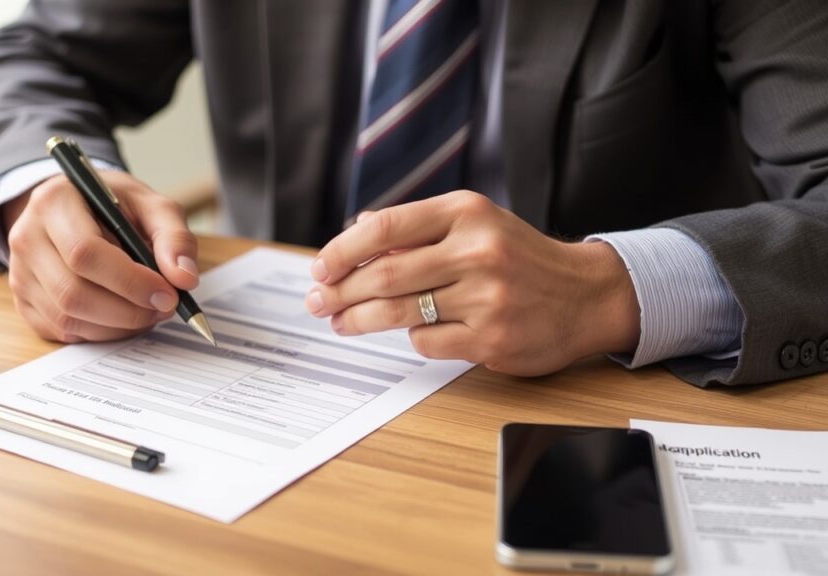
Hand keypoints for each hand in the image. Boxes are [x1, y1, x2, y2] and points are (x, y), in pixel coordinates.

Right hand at [3, 171, 198, 342]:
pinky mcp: (24, 302)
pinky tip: (123, 316)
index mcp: (54, 202)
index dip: (130, 281)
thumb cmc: (116, 206)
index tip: (168, 294)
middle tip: (165, 307)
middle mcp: (26, 238)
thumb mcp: (151, 205)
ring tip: (149, 311)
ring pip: (67, 318)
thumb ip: (174, 237)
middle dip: (128, 310)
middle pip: (72, 292)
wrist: (79, 208)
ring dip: (118, 325)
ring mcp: (19, 273)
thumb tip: (184, 278)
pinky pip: (63, 332)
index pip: (85, 253)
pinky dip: (102, 332)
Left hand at [306, 191, 640, 375]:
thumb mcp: (475, 224)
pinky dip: (412, 337)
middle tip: (317, 301)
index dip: (342, 250)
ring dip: (358, 320)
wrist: (586, 295)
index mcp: (467, 212)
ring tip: (339, 322)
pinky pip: (427, 342)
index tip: (320, 267)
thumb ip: (419, 227)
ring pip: (398, 312)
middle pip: (384, 274)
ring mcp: (487, 297)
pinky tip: (414, 331)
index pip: (386, 227)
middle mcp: (478, 250)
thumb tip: (357, 230)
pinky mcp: (492, 339)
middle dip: (339, 291)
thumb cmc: (519, 258)